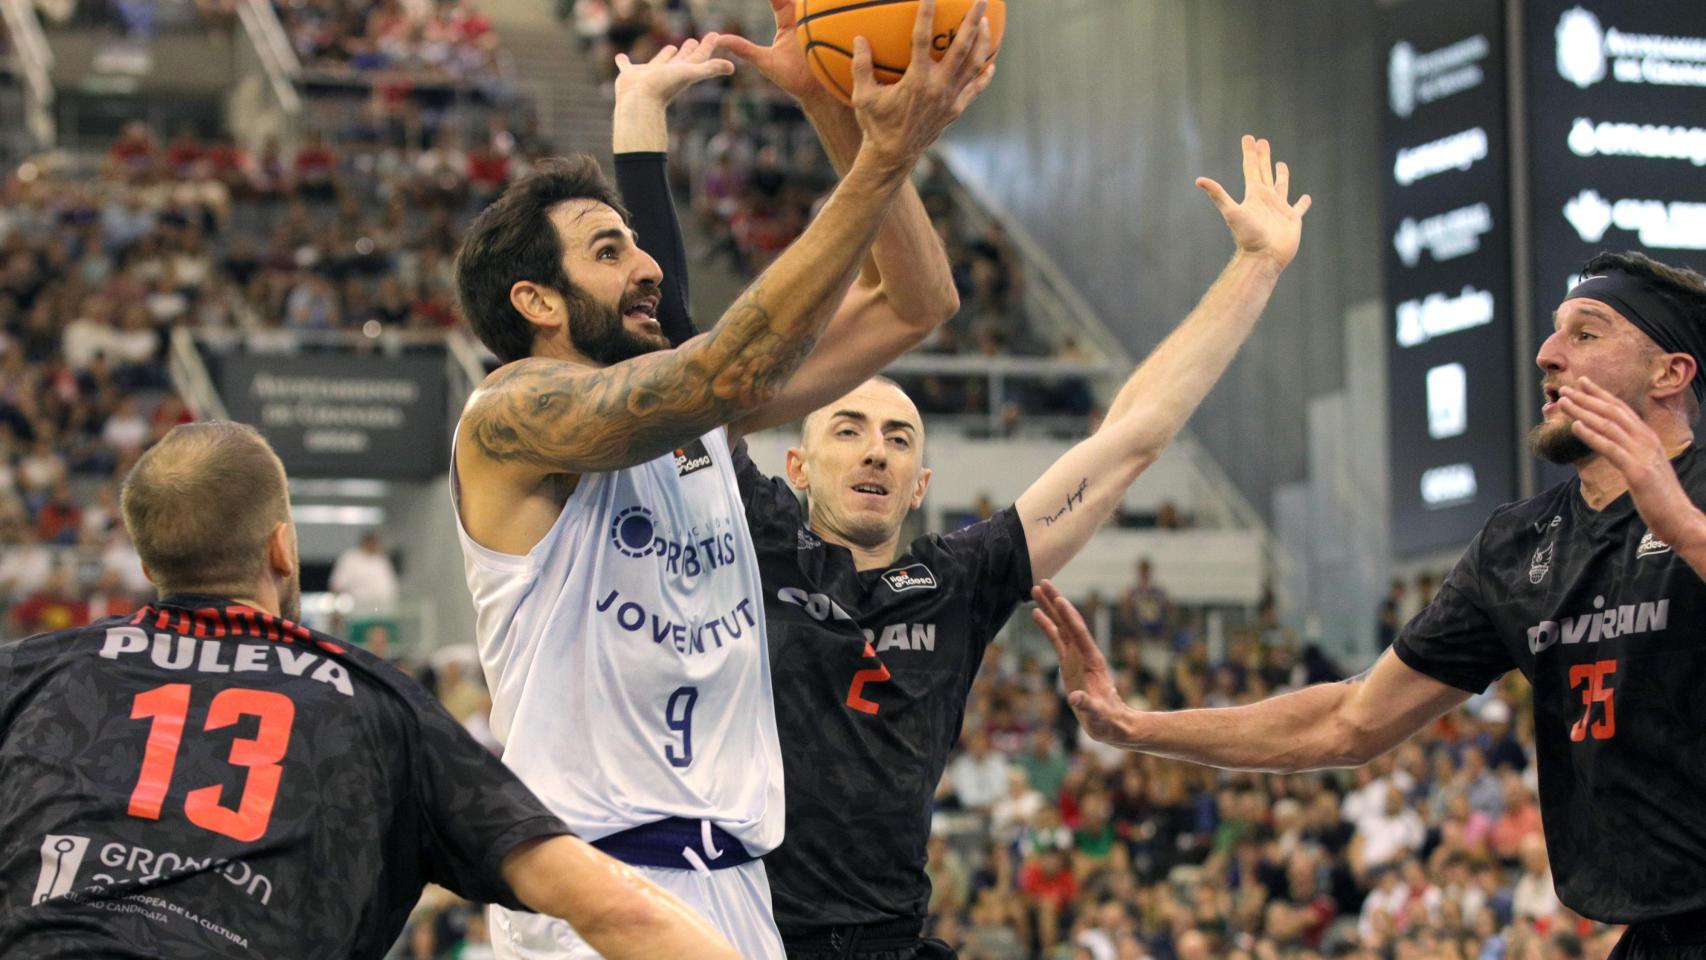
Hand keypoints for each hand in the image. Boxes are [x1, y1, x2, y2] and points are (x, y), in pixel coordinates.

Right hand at [614, 35, 734, 104]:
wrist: (639, 102)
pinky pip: (626, 66)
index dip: (708, 46)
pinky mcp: (630, 76)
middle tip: (694, 40)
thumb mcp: (690, 73)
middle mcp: (667, 73)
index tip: (715, 35)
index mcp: (682, 71)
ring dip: (665, 55)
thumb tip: (732, 67)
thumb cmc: (664, 87)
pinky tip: (620, 57)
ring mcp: (648, 75)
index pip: (699, 57)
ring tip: (671, 46)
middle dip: (689, 50)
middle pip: (682, 59)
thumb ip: (710, 69)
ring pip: (659, 62)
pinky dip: (623, 61)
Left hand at [717, 0, 837, 109]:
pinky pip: (837, 13)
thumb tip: (719, 40)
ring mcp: (822, 23)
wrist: (818, 92)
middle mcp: (804, 18)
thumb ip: (744, 48)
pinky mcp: (837, 30)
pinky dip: (832, 7)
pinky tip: (833, 6)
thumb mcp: (765, 61)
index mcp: (787, 21)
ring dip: (815, 3)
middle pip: (801, 1)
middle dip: (799, 1)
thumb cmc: (792, 78)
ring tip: (810, 2)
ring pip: (818, 4)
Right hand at [849, 0, 996, 171]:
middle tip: (980, 0)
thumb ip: (861, 66)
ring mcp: (951, 99)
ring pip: (973, 65)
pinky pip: (975, 89)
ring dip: (983, 42)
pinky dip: (984, 75)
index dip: (926, 14)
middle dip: (972, 21)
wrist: (894, 156)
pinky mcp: (956, 109)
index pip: (922, 39)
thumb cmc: (876, 124)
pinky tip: (991, 63)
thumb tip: (859, 38)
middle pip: (961, 48)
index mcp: (916, 80)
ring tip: (987, 22)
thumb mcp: (863, 96)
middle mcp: (938, 87)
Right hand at [1030, 580, 1127, 744]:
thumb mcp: (1098, 716)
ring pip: (1061, 627)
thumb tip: (1075, 699)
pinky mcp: (1069, 664)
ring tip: (1035, 590)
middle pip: (1068, 622)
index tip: (1058, 599)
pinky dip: (1047, 626)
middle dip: (1056, 602)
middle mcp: (1084, 654)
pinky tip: (1036, 614)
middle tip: (1042, 582)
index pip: (1079, 633)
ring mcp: (1076, 657)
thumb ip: (1088, 707)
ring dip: (1049, 608)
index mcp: (1092, 661)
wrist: (1112, 723)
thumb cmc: (1106, 721)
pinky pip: (1056, 640)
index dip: (1068, 617)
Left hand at [1196, 135, 1312, 270]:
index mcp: (1254, 195)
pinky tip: (1305, 197)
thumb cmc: (1248, 236)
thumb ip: (1218, 194)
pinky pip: (1299, 208)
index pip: (1250, 168)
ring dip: (1281, 174)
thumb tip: (1198, 179)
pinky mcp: (1292, 219)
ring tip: (1280, 163)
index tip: (1249, 137)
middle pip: (1264, 172)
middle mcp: (1266, 199)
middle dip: (1262, 156)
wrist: (1263, 257)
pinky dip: (1302, 203)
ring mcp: (1279, 208)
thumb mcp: (1232, 212)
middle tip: (1262, 141)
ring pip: (1281, 186)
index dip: (1250, 152)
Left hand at [1559, 377, 1703, 545]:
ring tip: (1563, 402)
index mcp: (1649, 438)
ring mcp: (1643, 454)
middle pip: (1612, 412)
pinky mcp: (1637, 471)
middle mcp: (1647, 440)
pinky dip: (1592, 435)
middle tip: (1564, 388)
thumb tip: (1614, 445)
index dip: (1601, 394)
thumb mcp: (1645, 467)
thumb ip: (1631, 453)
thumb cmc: (1659, 497)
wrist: (1680, 519)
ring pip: (1608, 426)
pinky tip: (1575, 426)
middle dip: (1587, 398)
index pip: (1622, 410)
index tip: (1582, 382)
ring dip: (1583, 411)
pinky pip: (1610, 448)